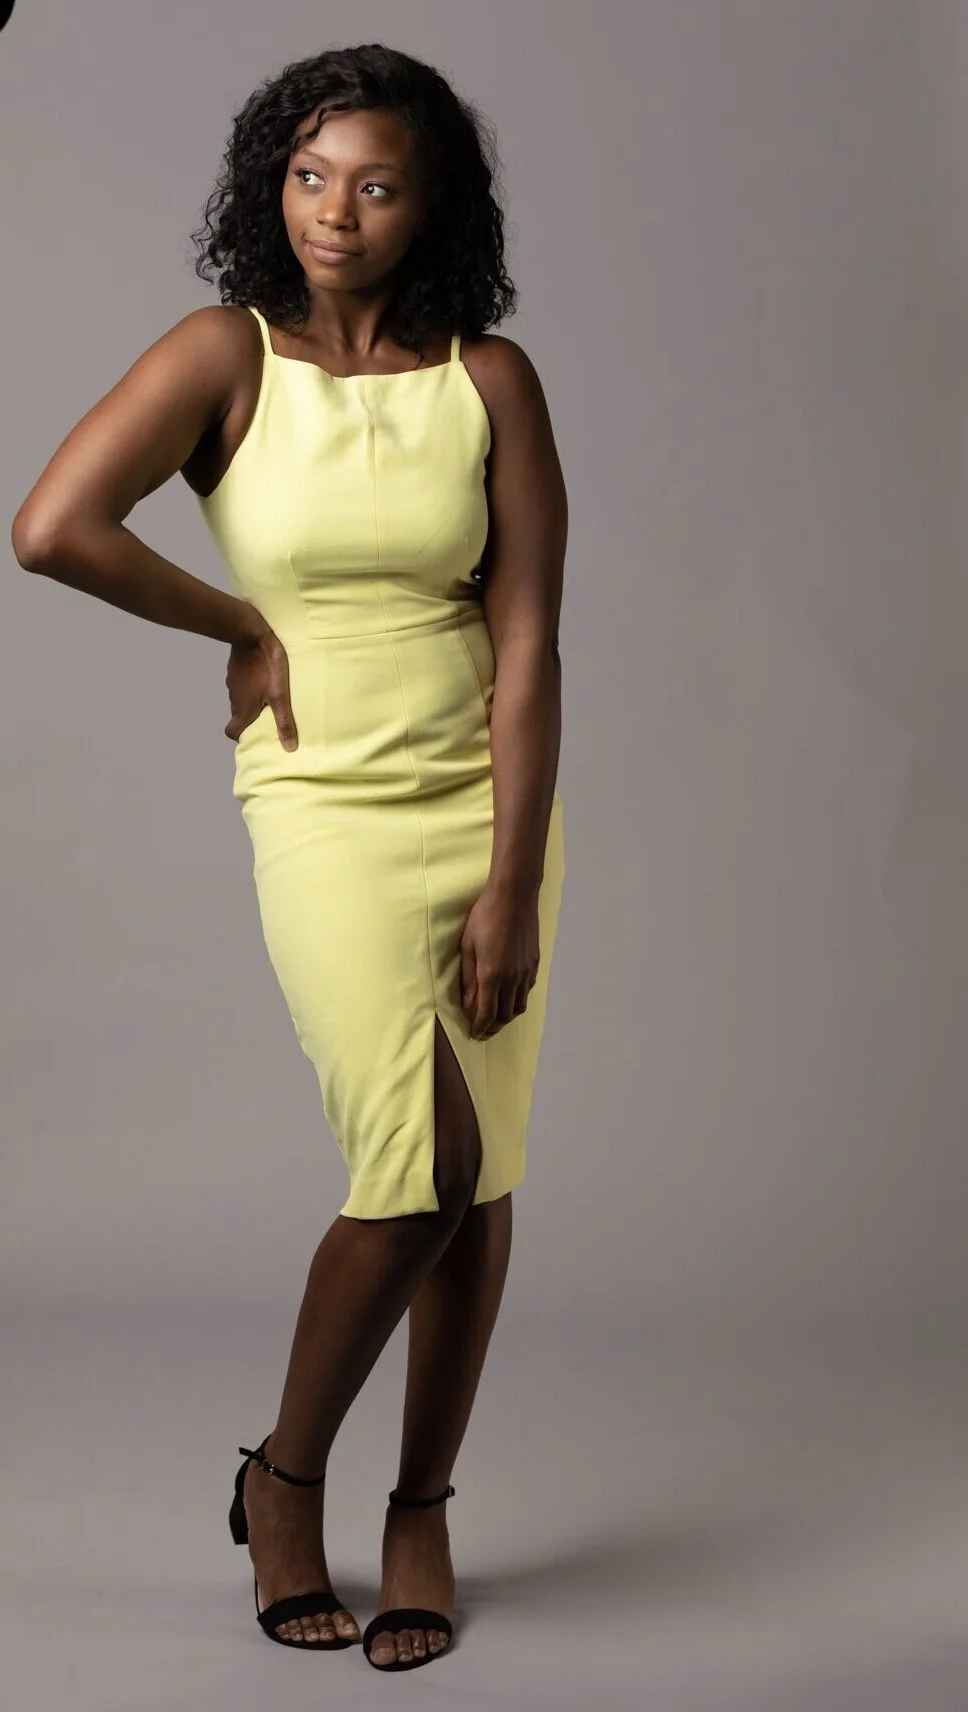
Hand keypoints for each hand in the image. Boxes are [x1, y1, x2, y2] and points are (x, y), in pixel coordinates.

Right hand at [224, 611, 297, 750]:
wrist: (250, 634)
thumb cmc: (266, 666)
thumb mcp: (280, 695)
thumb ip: (284, 721)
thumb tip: (290, 748)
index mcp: (243, 709)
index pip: (232, 731)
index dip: (240, 736)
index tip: (253, 735)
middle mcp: (234, 698)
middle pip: (238, 715)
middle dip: (250, 718)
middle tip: (268, 716)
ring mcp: (232, 682)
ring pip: (240, 698)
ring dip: (251, 701)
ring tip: (269, 696)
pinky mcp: (234, 669)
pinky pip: (241, 683)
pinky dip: (249, 685)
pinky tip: (262, 677)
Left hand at [460, 882, 539, 1039]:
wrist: (514, 896)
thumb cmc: (485, 916)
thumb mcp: (467, 945)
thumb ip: (467, 977)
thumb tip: (466, 1001)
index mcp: (491, 975)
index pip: (487, 1014)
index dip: (480, 1028)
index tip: (474, 1033)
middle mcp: (512, 978)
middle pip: (505, 1015)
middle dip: (494, 1028)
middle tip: (484, 1031)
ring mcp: (526, 971)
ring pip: (519, 1006)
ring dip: (507, 1017)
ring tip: (497, 1018)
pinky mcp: (534, 963)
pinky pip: (527, 990)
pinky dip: (518, 1000)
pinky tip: (510, 996)